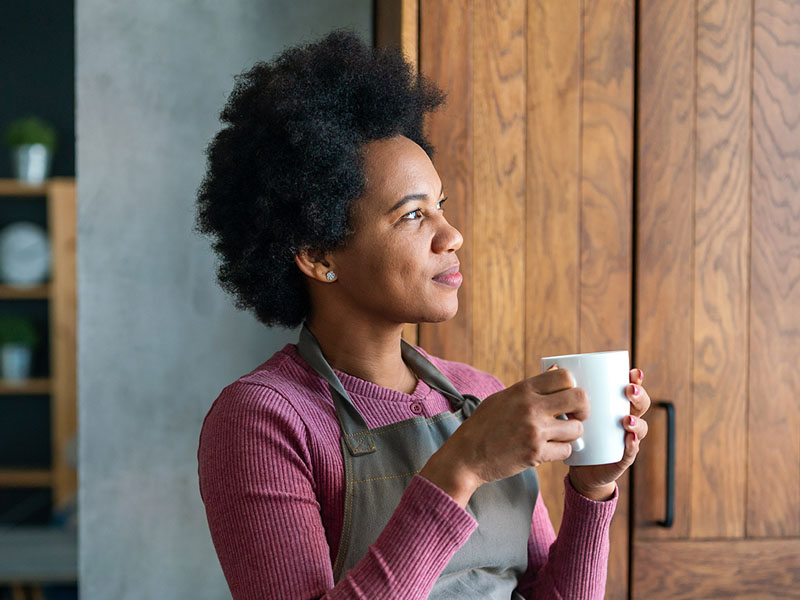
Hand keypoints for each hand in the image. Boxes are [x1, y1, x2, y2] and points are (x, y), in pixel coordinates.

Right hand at [419, 368, 588, 506]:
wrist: (465, 456)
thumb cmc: (482, 426)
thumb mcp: (502, 398)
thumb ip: (529, 389)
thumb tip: (554, 372)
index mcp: (522, 390)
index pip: (564, 376)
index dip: (572, 386)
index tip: (568, 398)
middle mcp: (531, 407)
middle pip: (579, 398)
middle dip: (583, 409)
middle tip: (576, 416)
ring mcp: (535, 430)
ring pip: (576, 428)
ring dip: (572, 434)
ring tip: (559, 436)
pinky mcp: (536, 453)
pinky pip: (566, 450)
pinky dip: (561, 451)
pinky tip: (549, 450)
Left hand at [568, 367, 650, 500]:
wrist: (580, 466)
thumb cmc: (576, 432)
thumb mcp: (572, 409)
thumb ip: (566, 390)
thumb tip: (554, 365)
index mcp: (616, 405)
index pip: (631, 389)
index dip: (635, 380)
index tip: (632, 373)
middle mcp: (626, 419)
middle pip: (640, 405)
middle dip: (639, 396)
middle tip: (629, 391)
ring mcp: (627, 438)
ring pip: (640, 427)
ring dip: (636, 422)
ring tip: (626, 419)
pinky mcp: (622, 457)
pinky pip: (631, 451)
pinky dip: (632, 445)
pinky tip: (630, 439)